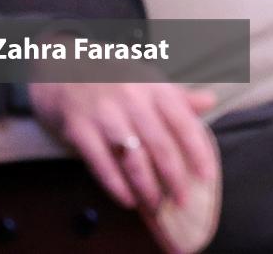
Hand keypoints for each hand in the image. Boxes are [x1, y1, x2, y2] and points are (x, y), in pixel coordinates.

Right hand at [27, 81, 217, 211]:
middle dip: (174, 177)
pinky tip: (127, 200)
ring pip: (131, 157)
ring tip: (157, 206)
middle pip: (160, 144)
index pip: (183, 122)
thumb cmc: (113, 77)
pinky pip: (100, 162)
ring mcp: (104, 114)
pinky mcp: (79, 128)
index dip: (197, 151)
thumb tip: (210, 102)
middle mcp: (132, 99)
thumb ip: (178, 97)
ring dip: (146, 186)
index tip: (207, 176)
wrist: (62, 66)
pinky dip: (115, 184)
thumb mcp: (147, 80)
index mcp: (154, 87)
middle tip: (183, 201)